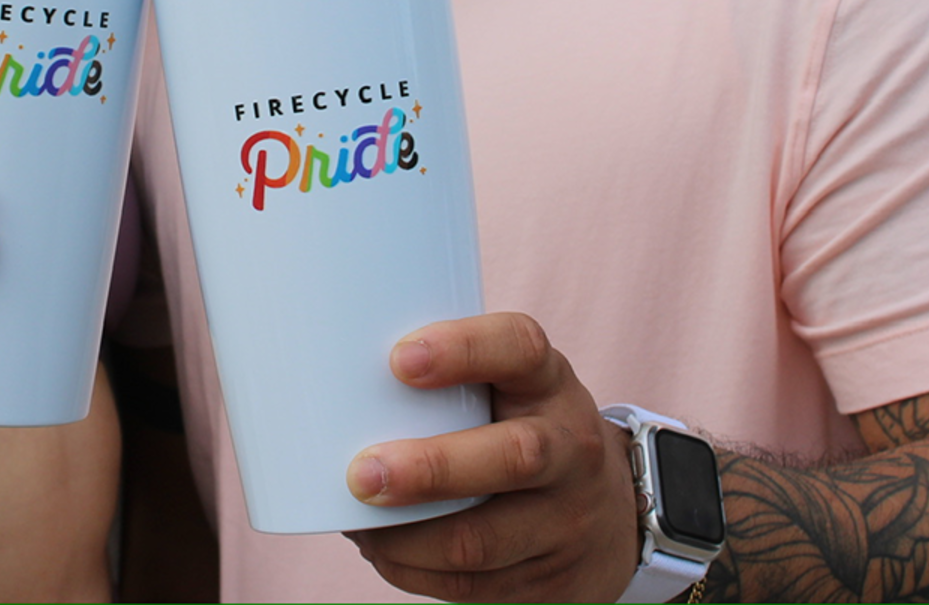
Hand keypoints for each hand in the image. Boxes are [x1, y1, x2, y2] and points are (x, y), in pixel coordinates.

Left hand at [344, 312, 639, 602]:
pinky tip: (381, 551)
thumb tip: (320, 370)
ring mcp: (567, 521)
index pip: (520, 348)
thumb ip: (441, 373)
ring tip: (356, 521)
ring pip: (484, 540)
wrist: (608, 511)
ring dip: (407, 537)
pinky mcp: (550, 582)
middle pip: (513, 458)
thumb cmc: (519, 424)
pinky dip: (414, 571)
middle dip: (430, 470)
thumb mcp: (505, 382)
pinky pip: (473, 588)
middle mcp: (570, 448)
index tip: (397, 358)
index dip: (463, 349)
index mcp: (549, 382)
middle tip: (360, 473)